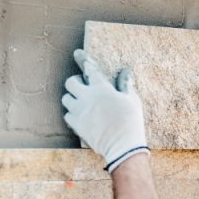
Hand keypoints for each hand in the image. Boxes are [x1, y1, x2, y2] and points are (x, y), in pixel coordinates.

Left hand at [62, 49, 149, 172]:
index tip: (77, 54)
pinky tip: (80, 116)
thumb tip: (125, 71)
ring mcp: (80, 111)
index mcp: (102, 88)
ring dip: (72, 99)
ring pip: (66, 98)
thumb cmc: (130, 121)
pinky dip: (72, 114)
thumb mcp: (132, 100)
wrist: (122, 145)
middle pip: (70, 82)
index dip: (83, 59)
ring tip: (81, 103)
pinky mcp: (77, 125)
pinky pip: (67, 115)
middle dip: (75, 82)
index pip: (89, 68)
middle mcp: (87, 97)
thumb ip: (125, 84)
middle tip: (82, 87)